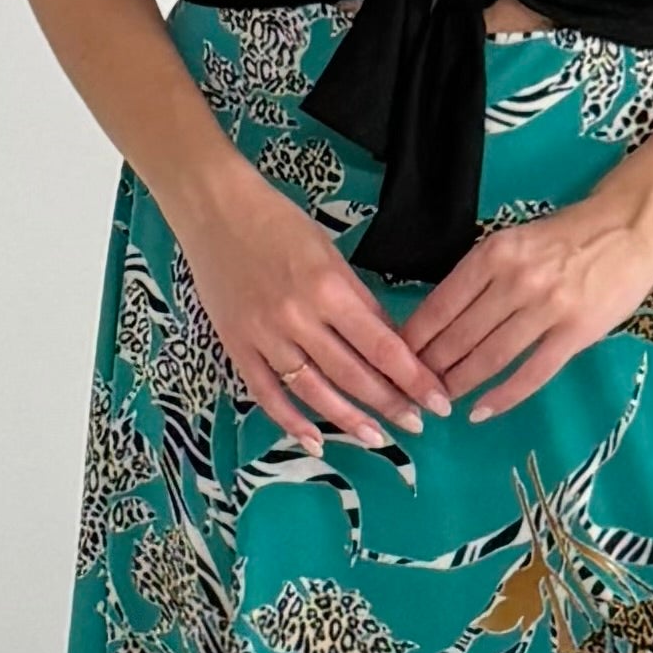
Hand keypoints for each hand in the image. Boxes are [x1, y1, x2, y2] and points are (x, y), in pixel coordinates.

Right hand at [177, 166, 458, 450]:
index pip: (382, 346)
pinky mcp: (237, 346)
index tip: (438, 400)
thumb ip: (359, 301)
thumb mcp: (331, 254)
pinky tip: (315, 441)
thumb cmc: (279, 223)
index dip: (413, 379)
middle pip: (353, 374)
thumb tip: (390, 345)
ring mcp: (264, 336)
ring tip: (377, 438)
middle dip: (390, 404)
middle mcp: (298, 318)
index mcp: (329, 289)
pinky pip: (267, 394)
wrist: (214, 211)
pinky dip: (291, 421)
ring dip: (348, 420)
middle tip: (417, 425)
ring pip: (314, 391)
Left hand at [404, 184, 652, 424]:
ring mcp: (546, 308)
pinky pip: (531, 373)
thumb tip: (442, 317)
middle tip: (413, 390)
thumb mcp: (514, 241)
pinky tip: (481, 411)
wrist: (629, 225)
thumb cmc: (568, 235)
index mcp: (493, 254)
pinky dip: (503, 396)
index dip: (414, 339)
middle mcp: (514, 281)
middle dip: (430, 368)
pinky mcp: (576, 332)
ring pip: (490, 357)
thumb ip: (482, 275)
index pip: (440, 305)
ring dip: (460, 383)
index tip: (397, 360)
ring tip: (441, 401)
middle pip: (459, 336)